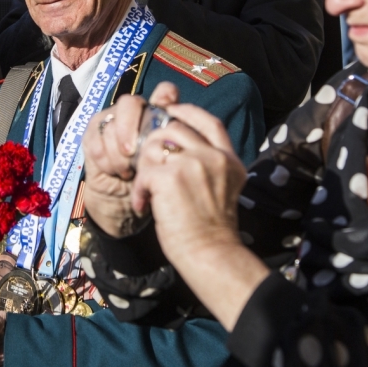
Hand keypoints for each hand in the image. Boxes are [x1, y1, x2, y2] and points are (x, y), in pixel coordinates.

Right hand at [83, 83, 178, 237]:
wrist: (123, 209)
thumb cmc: (151, 188)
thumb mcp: (168, 171)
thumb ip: (172, 149)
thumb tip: (176, 132)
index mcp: (158, 119)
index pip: (164, 92)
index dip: (165, 97)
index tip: (166, 113)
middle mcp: (134, 117)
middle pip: (130, 102)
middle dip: (130, 126)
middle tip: (132, 153)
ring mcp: (111, 125)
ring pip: (110, 122)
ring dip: (117, 152)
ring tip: (127, 172)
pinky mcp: (93, 137)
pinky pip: (95, 137)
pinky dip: (105, 158)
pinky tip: (113, 172)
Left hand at [130, 102, 268, 329]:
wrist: (211, 255)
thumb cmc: (210, 230)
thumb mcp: (221, 187)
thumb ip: (207, 164)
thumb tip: (172, 144)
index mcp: (228, 159)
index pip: (209, 122)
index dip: (187, 112)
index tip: (171, 111)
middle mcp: (213, 157)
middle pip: (174, 130)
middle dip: (154, 146)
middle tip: (148, 169)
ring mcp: (193, 164)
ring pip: (153, 147)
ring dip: (144, 169)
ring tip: (148, 193)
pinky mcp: (170, 176)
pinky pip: (143, 174)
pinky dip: (139, 191)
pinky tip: (144, 206)